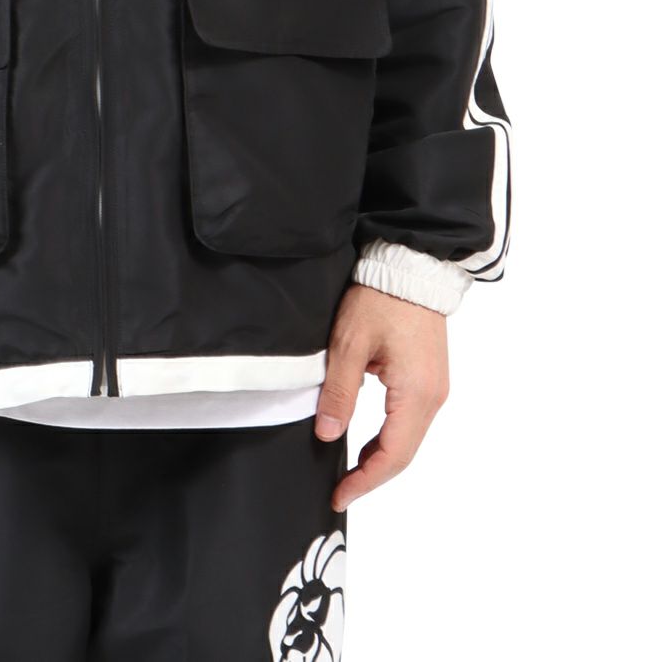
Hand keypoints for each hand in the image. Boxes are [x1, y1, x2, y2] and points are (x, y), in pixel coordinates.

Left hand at [314, 283, 448, 511]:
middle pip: (404, 454)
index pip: (392, 455)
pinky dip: (389, 439)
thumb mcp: (349, 344)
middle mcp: (433, 397)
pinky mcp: (430, 378)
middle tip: (341, 491)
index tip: (340, 496)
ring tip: (349, 473)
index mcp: (416, 393)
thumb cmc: (380, 299)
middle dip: (372, 476)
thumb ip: (339, 391)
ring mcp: (435, 388)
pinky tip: (367, 442)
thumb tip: (327, 434)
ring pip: (408, 439)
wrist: (409, 267)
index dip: (365, 481)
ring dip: (380, 458)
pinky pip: (411, 421)